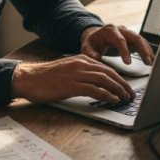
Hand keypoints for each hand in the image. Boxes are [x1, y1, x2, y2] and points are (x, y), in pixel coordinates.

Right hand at [11, 55, 135, 103]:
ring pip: (105, 80)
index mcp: (81, 59)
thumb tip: (95, 84)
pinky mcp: (72, 85)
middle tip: (130, 93)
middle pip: (109, 73)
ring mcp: (77, 74)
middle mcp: (81, 64)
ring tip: (125, 98)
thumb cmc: (45, 77)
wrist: (28, 78)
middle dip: (122, 84)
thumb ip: (81, 73)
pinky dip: (106, 95)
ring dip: (118, 90)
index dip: (118, 78)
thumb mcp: (67, 70)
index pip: (106, 68)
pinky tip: (113, 100)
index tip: (125, 86)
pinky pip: (95, 90)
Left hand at [79, 24, 154, 65]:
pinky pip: (141, 43)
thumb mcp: (87, 47)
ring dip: (147, 50)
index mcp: (109, 30)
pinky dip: (147, 50)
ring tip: (151, 62)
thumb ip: (90, 52)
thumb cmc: (91, 42)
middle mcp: (121, 29)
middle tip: (147, 62)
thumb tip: (95, 58)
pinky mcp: (131, 38)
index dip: (125, 51)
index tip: (128, 63)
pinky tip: (151, 59)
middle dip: (142, 49)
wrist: (95, 36)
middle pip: (135, 37)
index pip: (120, 40)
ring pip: (140, 40)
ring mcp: (127, 33)